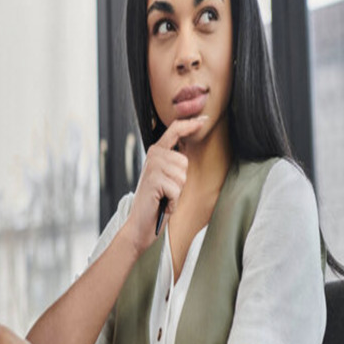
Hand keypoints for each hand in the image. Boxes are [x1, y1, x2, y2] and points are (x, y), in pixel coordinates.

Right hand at [122, 115, 208, 253]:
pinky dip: (173, 201)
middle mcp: (152, 155)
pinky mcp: (153, 180)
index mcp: (156, 152)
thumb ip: (173, 162)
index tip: (203, 120)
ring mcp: (151, 167)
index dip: (190, 124)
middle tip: (166, 191)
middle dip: (180, 181)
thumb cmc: (157, 202)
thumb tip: (188, 147)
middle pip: (184, 162)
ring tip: (164, 197)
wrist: (140, 223)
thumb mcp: (165, 177)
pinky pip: (177, 189)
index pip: (174, 130)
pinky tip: (162, 204)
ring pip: (182, 176)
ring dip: (176, 192)